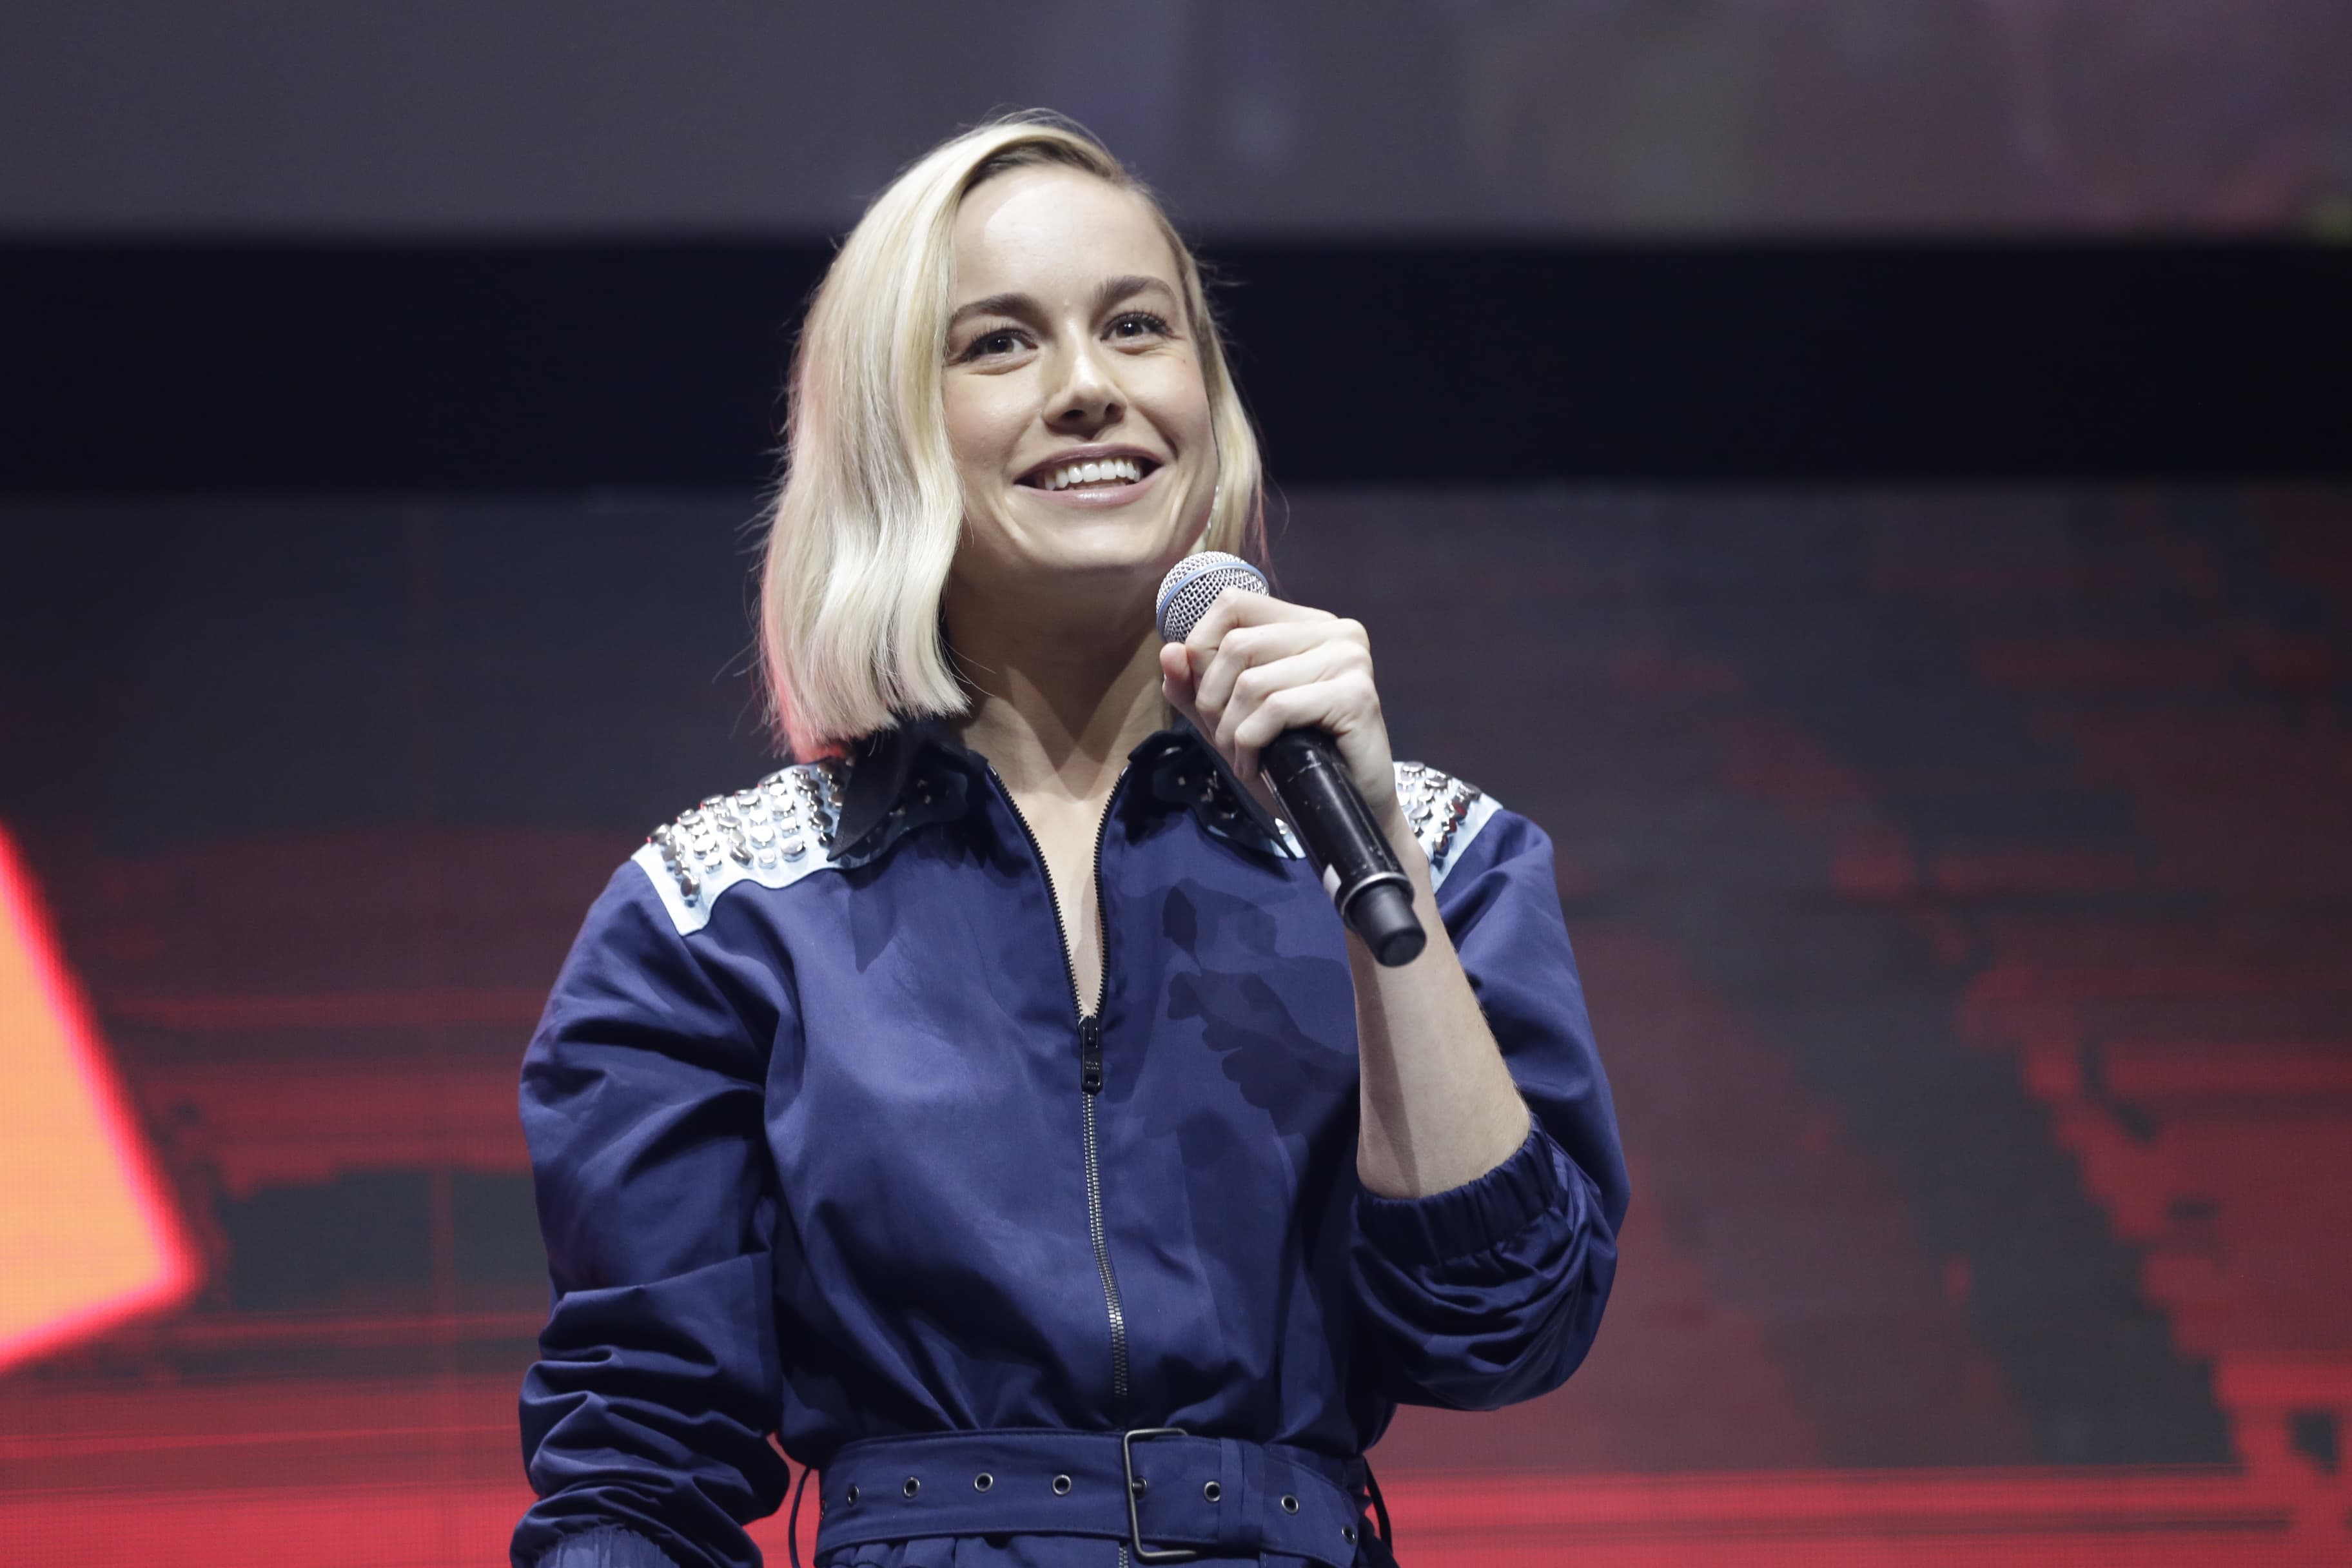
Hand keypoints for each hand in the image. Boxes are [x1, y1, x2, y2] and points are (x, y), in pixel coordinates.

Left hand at [1157, 588, 1401, 833]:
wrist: (1346, 809)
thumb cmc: (1291, 762)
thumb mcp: (1231, 721)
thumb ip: (1195, 686)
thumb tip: (1168, 651)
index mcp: (1306, 624)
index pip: (1233, 604)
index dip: (1203, 649)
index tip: (1208, 700)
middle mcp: (1334, 631)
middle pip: (1237, 645)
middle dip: (1213, 701)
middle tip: (1226, 741)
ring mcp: (1348, 659)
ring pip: (1252, 681)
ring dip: (1231, 731)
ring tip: (1243, 758)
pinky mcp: (1355, 694)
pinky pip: (1276, 709)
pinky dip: (1251, 744)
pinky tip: (1255, 767)